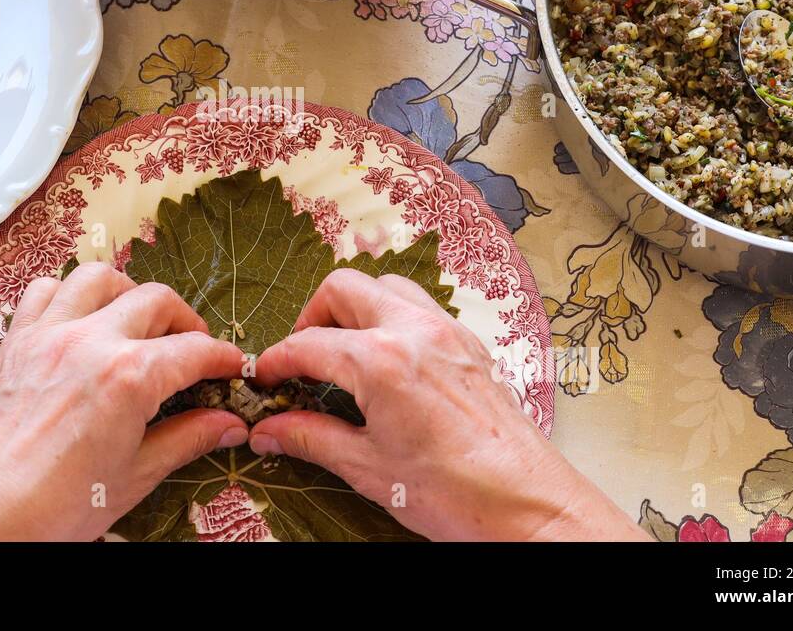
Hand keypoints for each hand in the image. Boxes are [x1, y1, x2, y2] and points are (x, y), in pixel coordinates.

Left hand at [0, 263, 248, 540]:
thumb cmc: (59, 505)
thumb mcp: (137, 474)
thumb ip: (187, 438)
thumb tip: (227, 424)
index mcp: (129, 377)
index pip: (195, 350)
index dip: (223, 357)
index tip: (232, 366)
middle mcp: (91, 342)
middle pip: (156, 300)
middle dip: (185, 321)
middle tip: (191, 350)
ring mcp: (50, 335)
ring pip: (100, 278)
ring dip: (127, 293)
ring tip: (137, 323)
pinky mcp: (18, 341)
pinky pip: (44, 290)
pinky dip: (68, 294)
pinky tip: (80, 321)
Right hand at [249, 269, 646, 541]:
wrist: (528, 506)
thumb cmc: (456, 492)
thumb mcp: (368, 467)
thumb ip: (311, 438)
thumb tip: (270, 431)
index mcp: (381, 360)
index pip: (307, 344)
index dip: (275, 362)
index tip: (264, 379)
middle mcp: (414, 330)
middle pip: (342, 289)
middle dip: (311, 317)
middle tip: (301, 359)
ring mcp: (447, 331)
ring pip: (385, 286)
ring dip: (356, 308)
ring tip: (343, 353)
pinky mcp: (469, 344)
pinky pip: (421, 307)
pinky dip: (393, 318)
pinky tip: (387, 361)